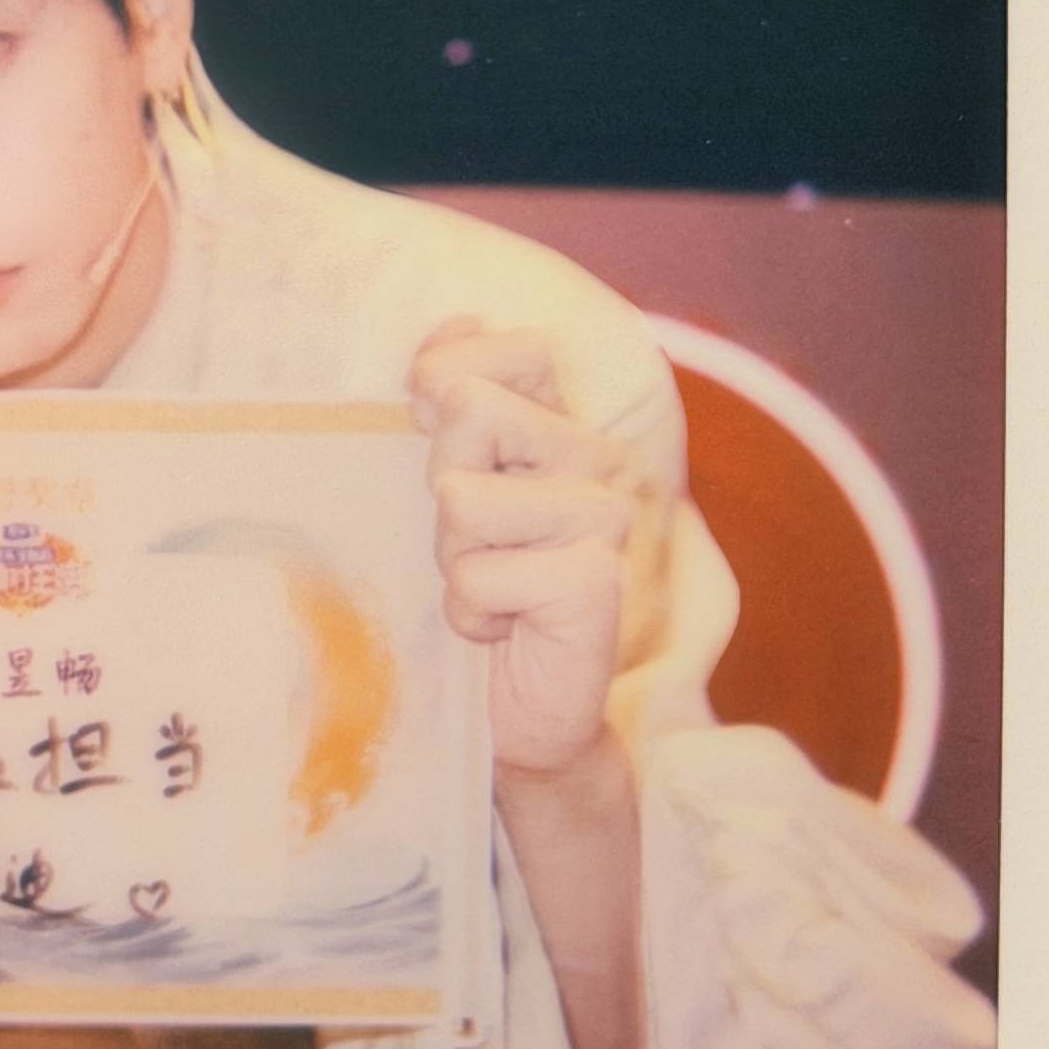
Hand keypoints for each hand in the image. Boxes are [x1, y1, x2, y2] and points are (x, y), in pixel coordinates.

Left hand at [411, 317, 638, 776]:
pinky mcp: (594, 581)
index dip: (448, 384)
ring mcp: (605, 517)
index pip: (513, 348)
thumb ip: (452, 406)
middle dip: (442, 487)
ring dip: (452, 558)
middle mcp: (599, 460)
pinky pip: (474, 576)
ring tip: (490, 589)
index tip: (444, 448)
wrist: (522, 716)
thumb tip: (448, 332)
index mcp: (566, 425)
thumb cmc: (483, 597)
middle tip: (475, 545)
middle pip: (467, 410)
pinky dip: (468, 614)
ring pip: (459, 496)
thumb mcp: (453, 487)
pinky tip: (504, 631)